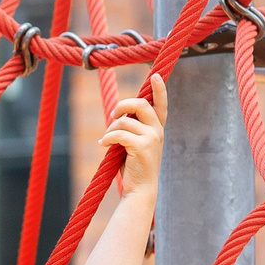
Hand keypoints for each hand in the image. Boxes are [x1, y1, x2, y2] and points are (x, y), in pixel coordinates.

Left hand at [100, 73, 166, 200]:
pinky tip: (103, 145)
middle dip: (123, 105)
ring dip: (110, 128)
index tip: (156, 75)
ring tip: (106, 139)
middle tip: (113, 114)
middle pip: (140, 104)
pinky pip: (119, 134)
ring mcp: (152, 138)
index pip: (161, 104)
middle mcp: (158, 131)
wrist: (140, 190)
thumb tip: (118, 113)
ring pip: (125, 121)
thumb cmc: (134, 166)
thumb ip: (132, 128)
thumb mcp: (135, 144)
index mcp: (157, 129)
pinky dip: (107, 138)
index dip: (159, 89)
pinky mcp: (142, 146)